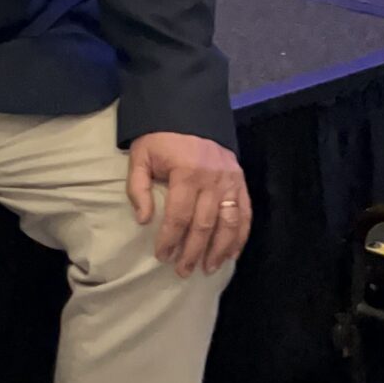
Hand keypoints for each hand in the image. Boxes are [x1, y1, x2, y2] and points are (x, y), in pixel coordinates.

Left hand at [127, 133, 250, 276]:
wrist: (189, 111)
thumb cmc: (160, 139)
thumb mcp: (140, 157)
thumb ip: (138, 189)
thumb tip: (143, 220)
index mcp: (186, 173)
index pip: (179, 216)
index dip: (170, 239)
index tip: (162, 256)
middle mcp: (212, 180)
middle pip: (204, 225)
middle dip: (193, 251)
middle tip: (183, 271)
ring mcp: (230, 181)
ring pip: (228, 223)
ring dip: (219, 249)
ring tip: (208, 268)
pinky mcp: (240, 181)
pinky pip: (245, 213)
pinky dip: (240, 236)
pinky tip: (232, 253)